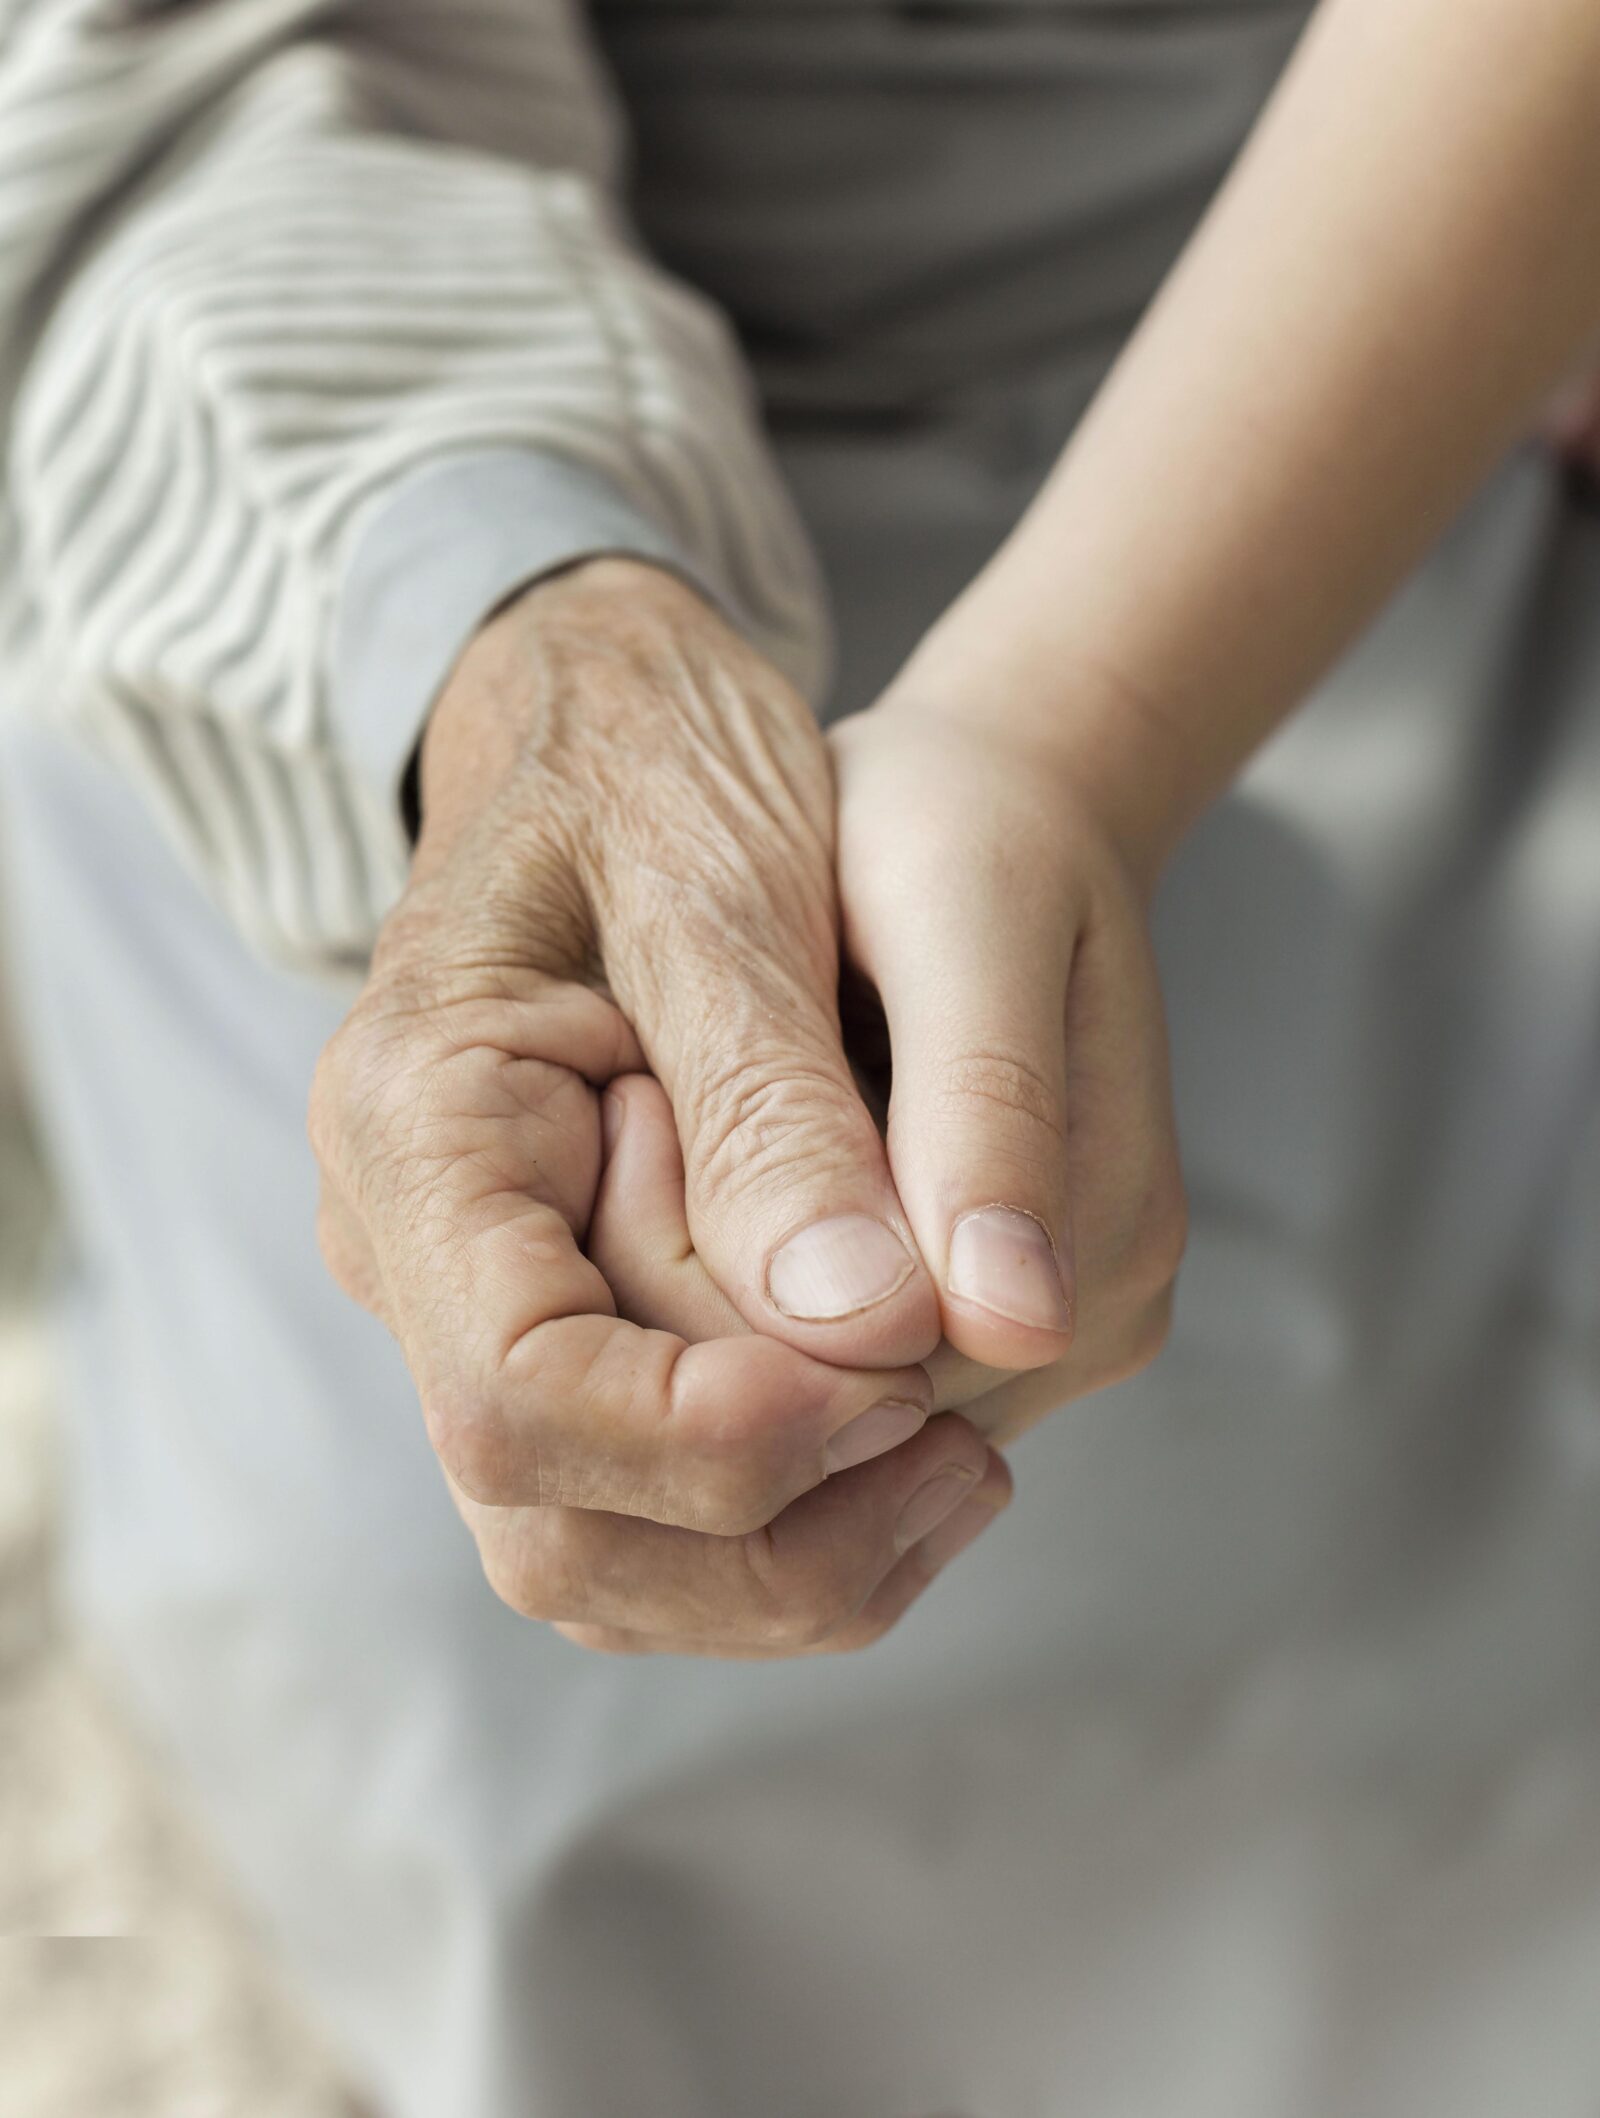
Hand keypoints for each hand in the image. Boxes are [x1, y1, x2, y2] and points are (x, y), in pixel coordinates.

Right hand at [310, 559, 1001, 1651]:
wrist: (611, 718)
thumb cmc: (656, 758)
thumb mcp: (724, 884)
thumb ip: (776, 1105)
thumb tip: (866, 1330)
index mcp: (417, 1123)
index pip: (514, 1391)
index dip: (708, 1435)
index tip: (900, 1381)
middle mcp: (417, 1250)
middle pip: (553, 1523)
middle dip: (770, 1527)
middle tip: (954, 1426)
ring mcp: (487, 1302)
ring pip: (607, 1553)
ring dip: (794, 1554)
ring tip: (962, 1448)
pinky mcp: (570, 1326)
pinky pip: (656, 1505)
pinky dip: (794, 1517)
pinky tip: (920, 1433)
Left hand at [582, 686, 1188, 1451]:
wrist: (992, 817)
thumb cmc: (968, 834)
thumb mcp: (964, 918)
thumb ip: (983, 1107)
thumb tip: (1008, 1323)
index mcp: (1100, 1240)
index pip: (872, 1382)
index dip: (714, 1283)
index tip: (644, 1103)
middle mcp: (1074, 1329)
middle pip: (833, 1422)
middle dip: (695, 1293)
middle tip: (642, 1101)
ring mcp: (1020, 1346)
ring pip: (803, 1415)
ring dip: (700, 1293)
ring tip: (682, 1116)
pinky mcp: (963, 1338)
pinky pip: (807, 1380)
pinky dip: (725, 1289)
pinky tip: (713, 1162)